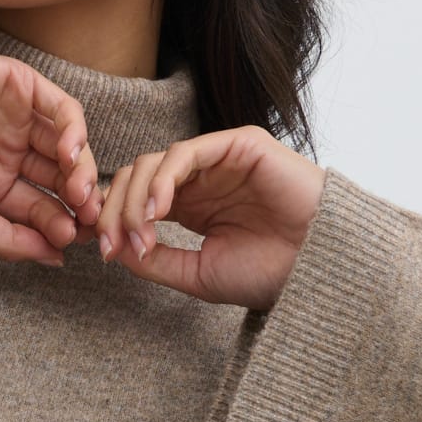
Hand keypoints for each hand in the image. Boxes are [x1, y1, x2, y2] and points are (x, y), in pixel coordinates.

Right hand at [0, 55, 102, 265]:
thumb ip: (9, 242)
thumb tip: (55, 259)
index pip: (41, 209)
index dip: (61, 224)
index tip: (71, 239)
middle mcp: (9, 153)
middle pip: (60, 180)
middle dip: (79, 201)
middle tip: (89, 217)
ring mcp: (19, 120)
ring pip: (68, 147)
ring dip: (81, 171)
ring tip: (79, 193)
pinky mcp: (24, 87)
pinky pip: (63, 110)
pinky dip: (75, 133)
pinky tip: (69, 155)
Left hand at [89, 128, 325, 309]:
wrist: (318, 271)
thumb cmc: (268, 275)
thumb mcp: (197, 274)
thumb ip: (155, 260)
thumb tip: (114, 247)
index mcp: (190, 206)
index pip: (133, 197)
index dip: (110, 219)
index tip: (102, 252)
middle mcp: (200, 179)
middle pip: (134, 176)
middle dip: (115, 210)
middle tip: (113, 245)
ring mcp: (219, 159)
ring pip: (153, 162)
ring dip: (135, 198)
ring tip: (140, 234)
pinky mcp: (238, 145)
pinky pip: (186, 152)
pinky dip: (163, 180)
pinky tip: (157, 211)